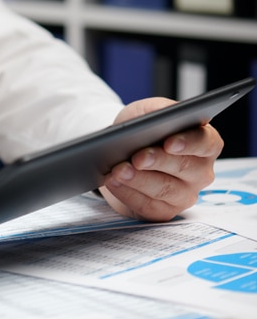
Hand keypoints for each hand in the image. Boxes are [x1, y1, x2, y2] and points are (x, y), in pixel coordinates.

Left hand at [100, 97, 222, 221]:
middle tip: (136, 158)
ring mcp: (185, 194)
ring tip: (118, 170)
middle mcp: (200, 171)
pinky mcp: (164, 211)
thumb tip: (164, 112)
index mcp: (204, 143)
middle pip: (185, 168)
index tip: (169, 143)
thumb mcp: (146, 111)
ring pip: (165, 189)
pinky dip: (128, 193)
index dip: (189, 143)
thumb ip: (157, 108)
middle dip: (157, 161)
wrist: (120, 151)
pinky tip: (113, 182)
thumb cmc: (139, 129)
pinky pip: (148, 206)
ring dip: (138, 180)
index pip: (206, 143)